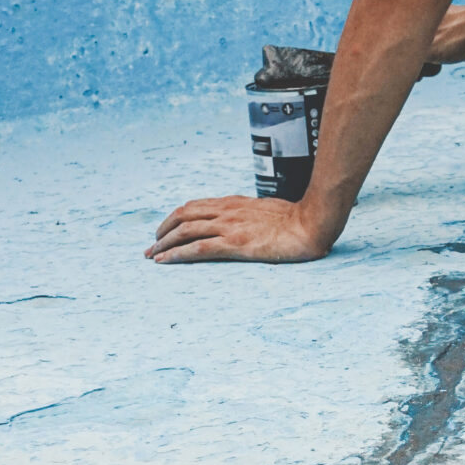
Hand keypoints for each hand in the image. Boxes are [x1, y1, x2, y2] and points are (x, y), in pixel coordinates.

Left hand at [146, 192, 333, 265]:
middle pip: (183, 216)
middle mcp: (227, 211)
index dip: (175, 218)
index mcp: (234, 203)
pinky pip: (198, 248)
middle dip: (163, 231)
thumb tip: (246, 223)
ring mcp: (229, 226)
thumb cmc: (297, 219)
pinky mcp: (235, 243)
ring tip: (152, 255)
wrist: (312, 222)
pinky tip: (165, 261)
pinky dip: (177, 254)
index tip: (165, 230)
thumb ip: (251, 215)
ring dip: (164, 243)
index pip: (195, 206)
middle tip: (152, 245)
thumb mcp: (268, 211)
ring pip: (185, 231)